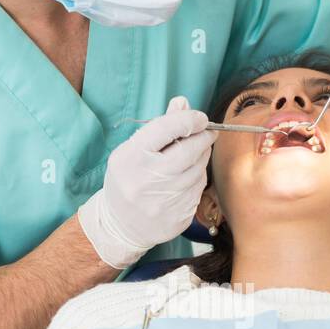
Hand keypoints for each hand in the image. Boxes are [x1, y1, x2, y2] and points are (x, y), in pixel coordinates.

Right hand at [77, 96, 214, 268]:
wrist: (120, 225)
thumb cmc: (128, 179)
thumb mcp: (133, 150)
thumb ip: (160, 127)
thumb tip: (183, 103)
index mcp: (131, 158)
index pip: (167, 128)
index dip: (189, 119)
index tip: (200, 117)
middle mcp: (147, 180)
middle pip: (189, 150)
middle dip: (203, 137)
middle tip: (208, 132)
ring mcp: (165, 201)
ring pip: (198, 170)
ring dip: (202, 158)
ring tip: (195, 154)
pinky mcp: (179, 216)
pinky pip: (198, 189)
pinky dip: (197, 178)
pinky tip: (187, 178)